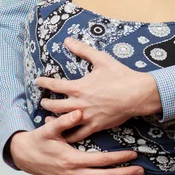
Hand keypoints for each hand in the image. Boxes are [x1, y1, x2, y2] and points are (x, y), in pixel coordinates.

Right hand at [9, 110, 143, 174]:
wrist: (24, 155)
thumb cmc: (40, 140)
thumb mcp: (49, 128)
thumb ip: (65, 121)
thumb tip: (79, 112)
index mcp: (72, 159)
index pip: (102, 160)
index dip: (119, 158)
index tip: (133, 154)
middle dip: (124, 174)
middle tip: (140, 170)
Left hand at [37, 38, 162, 142]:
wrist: (136, 94)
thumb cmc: (119, 75)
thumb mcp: (100, 59)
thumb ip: (82, 50)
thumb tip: (67, 40)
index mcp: (78, 87)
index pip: (54, 85)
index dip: (44, 82)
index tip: (38, 81)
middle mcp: (79, 103)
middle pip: (55, 105)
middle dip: (46, 103)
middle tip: (42, 101)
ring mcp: (86, 117)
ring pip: (63, 121)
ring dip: (52, 119)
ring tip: (48, 117)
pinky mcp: (95, 126)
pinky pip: (77, 135)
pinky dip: (68, 134)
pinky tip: (64, 134)